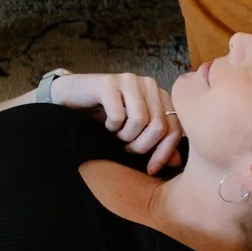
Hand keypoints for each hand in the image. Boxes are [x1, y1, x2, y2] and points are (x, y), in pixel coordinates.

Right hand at [50, 71, 182, 173]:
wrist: (74, 97)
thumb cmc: (107, 115)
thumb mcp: (135, 133)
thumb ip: (156, 144)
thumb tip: (177, 162)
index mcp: (160, 95)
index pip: (174, 128)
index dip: (164, 153)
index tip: (151, 169)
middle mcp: (148, 84)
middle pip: (158, 127)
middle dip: (142, 146)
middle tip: (126, 147)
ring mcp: (129, 80)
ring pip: (140, 121)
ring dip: (125, 136)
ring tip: (116, 133)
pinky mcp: (108, 82)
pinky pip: (118, 116)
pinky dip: (111, 126)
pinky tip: (106, 122)